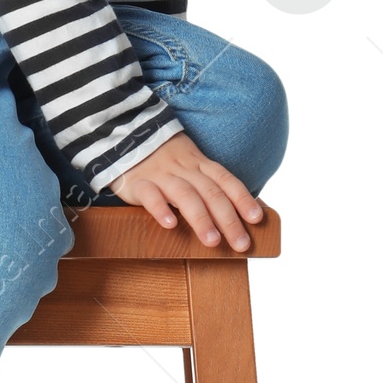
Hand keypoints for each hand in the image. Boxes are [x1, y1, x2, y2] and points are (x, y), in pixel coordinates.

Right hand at [110, 132, 263, 249]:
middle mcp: (184, 169)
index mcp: (200, 164)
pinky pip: (150, 195)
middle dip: (228, 219)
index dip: (243, 198)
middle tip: (241, 244)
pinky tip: (170, 225)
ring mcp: (161, 175)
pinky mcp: (138, 182)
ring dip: (201, 218)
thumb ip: (208, 185)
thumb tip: (236, 214)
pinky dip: (161, 209)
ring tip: (212, 242)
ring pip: (185, 195)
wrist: (125, 137)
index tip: (257, 219)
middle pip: (211, 193)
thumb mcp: (190, 165)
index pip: (226, 180)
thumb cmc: (164, 160)